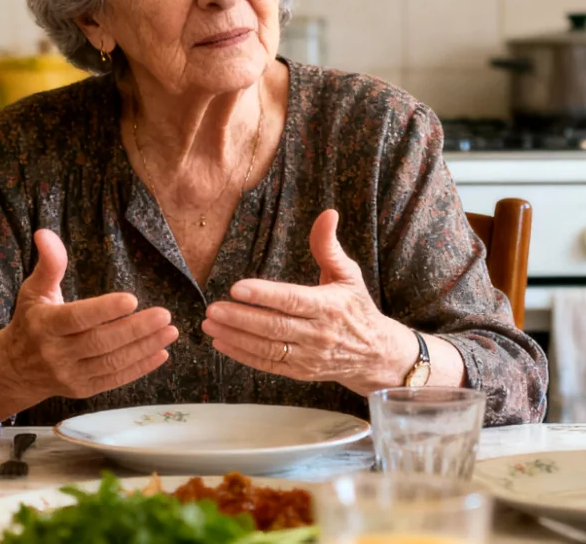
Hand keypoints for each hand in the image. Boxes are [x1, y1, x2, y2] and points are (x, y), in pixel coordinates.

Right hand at [0, 229, 176, 399]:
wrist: (15, 369)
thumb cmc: (30, 321)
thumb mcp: (34, 290)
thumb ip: (49, 264)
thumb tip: (45, 233)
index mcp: (44, 325)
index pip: (76, 318)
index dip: (103, 310)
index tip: (131, 299)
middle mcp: (55, 353)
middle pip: (100, 342)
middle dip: (135, 329)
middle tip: (164, 315)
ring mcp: (69, 375)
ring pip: (111, 363)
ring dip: (144, 348)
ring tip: (170, 332)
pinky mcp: (82, 390)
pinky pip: (114, 380)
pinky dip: (139, 368)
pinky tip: (161, 353)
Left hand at [202, 209, 416, 395]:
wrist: (375, 355)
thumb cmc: (356, 308)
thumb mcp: (348, 274)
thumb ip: (329, 246)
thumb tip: (328, 213)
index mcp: (329, 306)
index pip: (292, 300)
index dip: (264, 295)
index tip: (237, 288)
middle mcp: (318, 334)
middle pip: (275, 326)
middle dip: (241, 318)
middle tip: (213, 309)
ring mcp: (309, 356)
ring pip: (267, 348)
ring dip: (236, 337)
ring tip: (210, 324)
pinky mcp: (300, 372)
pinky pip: (268, 365)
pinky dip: (243, 355)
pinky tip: (221, 342)